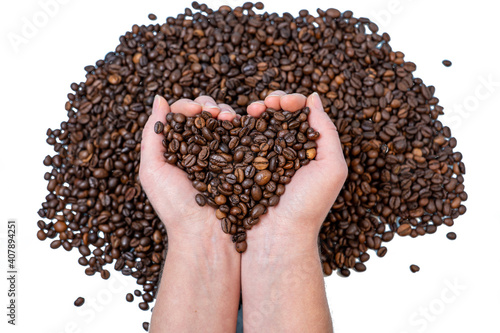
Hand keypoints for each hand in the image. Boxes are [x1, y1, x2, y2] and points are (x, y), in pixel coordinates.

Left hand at [141, 95, 241, 332]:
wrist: (206, 236)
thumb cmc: (175, 206)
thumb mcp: (152, 170)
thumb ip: (153, 134)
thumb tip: (159, 98)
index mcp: (177, 149)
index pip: (181, 117)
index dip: (188, 107)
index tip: (195, 111)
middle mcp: (200, 149)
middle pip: (205, 115)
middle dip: (209, 106)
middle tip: (213, 112)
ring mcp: (222, 155)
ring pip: (225, 122)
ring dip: (226, 112)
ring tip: (228, 117)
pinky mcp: (241, 162)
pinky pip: (243, 136)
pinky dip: (243, 124)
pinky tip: (241, 122)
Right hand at [246, 91, 347, 251]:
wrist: (277, 238)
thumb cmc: (308, 206)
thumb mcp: (332, 168)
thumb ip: (327, 131)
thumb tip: (314, 97)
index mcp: (308, 150)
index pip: (301, 115)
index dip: (292, 101)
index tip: (283, 102)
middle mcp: (286, 152)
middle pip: (278, 116)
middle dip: (271, 102)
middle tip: (264, 104)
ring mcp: (263, 160)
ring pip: (258, 125)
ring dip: (253, 111)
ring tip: (249, 111)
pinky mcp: (243, 168)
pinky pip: (240, 141)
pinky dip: (237, 127)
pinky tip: (233, 121)